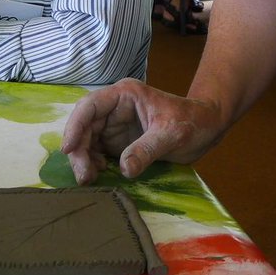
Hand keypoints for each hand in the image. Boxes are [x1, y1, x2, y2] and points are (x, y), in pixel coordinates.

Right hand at [61, 80, 224, 183]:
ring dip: (84, 160)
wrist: (207, 127)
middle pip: (84, 127)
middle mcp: (114, 109)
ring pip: (87, 142)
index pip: (90, 106)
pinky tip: (99, 176)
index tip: (68, 149)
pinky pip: (98, 153)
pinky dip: (94, 165)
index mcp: (124, 95)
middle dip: (79, 150)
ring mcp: (114, 126)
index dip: (75, 126)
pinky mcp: (118, 143)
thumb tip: (124, 169)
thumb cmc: (192, 121)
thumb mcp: (172, 134)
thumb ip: (147, 150)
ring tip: (89, 179)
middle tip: (83, 176)